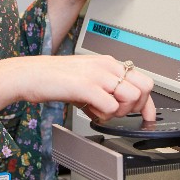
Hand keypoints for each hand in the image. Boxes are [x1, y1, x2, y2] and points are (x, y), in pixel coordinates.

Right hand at [0, 54, 155, 125]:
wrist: (30, 75)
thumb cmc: (55, 78)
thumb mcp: (87, 78)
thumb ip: (105, 88)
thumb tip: (120, 105)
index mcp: (108, 62)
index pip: (143, 80)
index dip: (149, 103)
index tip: (149, 116)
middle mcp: (106, 65)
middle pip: (144, 88)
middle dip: (134, 107)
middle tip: (116, 112)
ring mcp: (97, 74)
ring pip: (131, 98)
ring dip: (119, 112)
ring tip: (99, 111)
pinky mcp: (86, 86)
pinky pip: (111, 107)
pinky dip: (103, 115)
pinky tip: (89, 111)